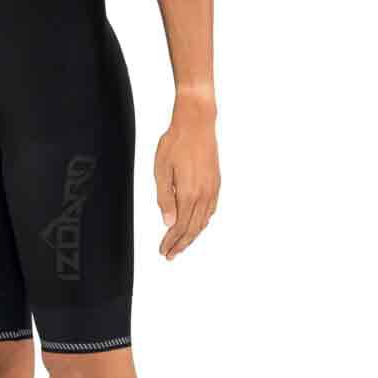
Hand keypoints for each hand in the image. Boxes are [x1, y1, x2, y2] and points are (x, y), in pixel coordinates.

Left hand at [154, 97, 219, 258]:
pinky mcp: (216, 182)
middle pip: (193, 228)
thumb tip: (168, 222)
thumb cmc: (176, 142)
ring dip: (192, 235)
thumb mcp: (161, 169)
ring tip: (182, 244)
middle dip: (181, 244)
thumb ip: (165, 198)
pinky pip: (211, 210)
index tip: (164, 250)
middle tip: (170, 254)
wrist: (196, 123)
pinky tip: (198, 224)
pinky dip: (203, 222)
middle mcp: (203, 194)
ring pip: (204, 221)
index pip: (180, 226)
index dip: (172, 241)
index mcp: (188, 193)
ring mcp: (212, 189)